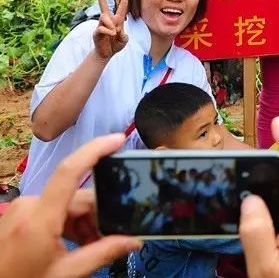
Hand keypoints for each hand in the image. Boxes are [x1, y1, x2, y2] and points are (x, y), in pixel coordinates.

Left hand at [0, 134, 139, 277]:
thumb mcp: (65, 275)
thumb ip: (102, 254)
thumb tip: (133, 241)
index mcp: (38, 219)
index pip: (70, 171)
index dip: (95, 150)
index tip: (118, 140)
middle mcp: (28, 206)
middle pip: (76, 197)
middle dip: (97, 215)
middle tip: (111, 239)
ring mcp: (20, 210)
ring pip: (66, 204)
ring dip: (83, 222)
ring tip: (90, 248)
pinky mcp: (18, 215)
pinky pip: (52, 210)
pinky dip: (68, 224)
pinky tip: (75, 244)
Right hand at [92, 0, 128, 59]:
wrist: (107, 54)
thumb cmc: (116, 44)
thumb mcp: (124, 39)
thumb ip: (123, 34)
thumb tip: (117, 31)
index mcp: (117, 20)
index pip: (121, 6)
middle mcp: (108, 20)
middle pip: (103, 6)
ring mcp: (101, 26)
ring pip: (104, 17)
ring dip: (111, 24)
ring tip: (115, 33)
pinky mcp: (97, 32)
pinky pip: (101, 28)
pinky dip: (108, 31)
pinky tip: (112, 34)